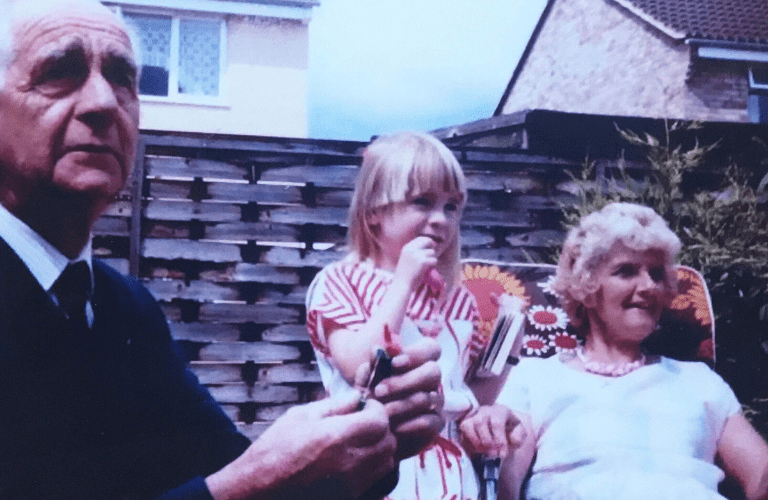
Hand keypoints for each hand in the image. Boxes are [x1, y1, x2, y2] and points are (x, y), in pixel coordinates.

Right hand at [207, 393, 395, 499]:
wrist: (257, 491)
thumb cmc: (274, 450)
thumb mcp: (300, 416)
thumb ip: (334, 405)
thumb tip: (358, 396)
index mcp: (336, 437)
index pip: (380, 421)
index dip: (376, 410)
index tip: (364, 407)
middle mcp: (349, 463)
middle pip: (389, 443)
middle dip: (380, 429)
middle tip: (363, 423)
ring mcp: (350, 485)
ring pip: (386, 463)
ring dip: (379, 449)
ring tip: (358, 441)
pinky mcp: (349, 497)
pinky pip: (374, 479)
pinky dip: (371, 467)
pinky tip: (352, 459)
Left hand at [364, 338, 444, 460]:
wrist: (368, 427)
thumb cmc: (370, 394)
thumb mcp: (366, 378)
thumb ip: (373, 364)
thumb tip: (377, 351)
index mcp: (419, 361)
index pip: (430, 348)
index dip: (415, 354)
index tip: (393, 363)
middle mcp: (431, 379)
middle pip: (433, 372)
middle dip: (405, 381)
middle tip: (379, 391)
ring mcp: (435, 401)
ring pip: (428, 398)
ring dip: (402, 405)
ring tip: (380, 411)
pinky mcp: (435, 424)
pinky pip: (431, 422)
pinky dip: (410, 425)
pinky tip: (393, 428)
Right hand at [394, 236, 437, 290]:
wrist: (401, 284)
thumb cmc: (404, 274)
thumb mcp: (406, 259)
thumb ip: (414, 252)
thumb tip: (428, 247)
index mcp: (406, 248)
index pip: (420, 238)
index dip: (427, 241)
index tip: (431, 246)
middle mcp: (411, 249)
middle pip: (427, 241)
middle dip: (432, 246)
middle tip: (433, 253)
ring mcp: (417, 255)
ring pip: (432, 252)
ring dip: (432, 258)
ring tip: (428, 265)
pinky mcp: (422, 262)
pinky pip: (434, 260)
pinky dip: (433, 264)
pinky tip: (429, 268)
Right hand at [459, 404, 524, 457]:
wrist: (501, 429)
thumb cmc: (510, 431)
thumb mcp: (519, 433)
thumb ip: (519, 436)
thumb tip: (512, 440)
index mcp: (500, 411)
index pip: (497, 423)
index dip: (499, 440)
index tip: (503, 454)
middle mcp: (485, 410)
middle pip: (480, 423)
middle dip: (487, 442)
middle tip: (493, 455)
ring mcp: (473, 415)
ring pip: (467, 425)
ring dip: (476, 442)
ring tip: (484, 452)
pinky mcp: (464, 422)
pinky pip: (461, 432)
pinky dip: (468, 443)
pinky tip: (477, 450)